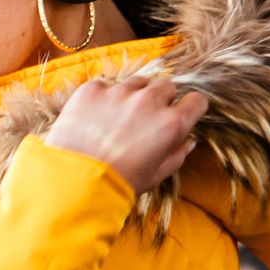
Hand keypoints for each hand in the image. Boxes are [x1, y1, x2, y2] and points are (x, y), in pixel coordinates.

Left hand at [42, 73, 209, 197]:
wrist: (74, 184)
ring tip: (118, 120)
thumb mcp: (156, 176)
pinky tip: (94, 120)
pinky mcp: (92, 90)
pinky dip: (103, 100)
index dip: (189, 109)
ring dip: (133, 96)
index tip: (182, 114)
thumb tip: (186, 141)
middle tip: (145, 121)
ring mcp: (119, 92)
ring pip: (137, 83)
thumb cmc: (118, 185)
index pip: (196, 101)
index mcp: (170, 124)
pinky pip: (105, 87)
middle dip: (160, 101)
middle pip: (166, 87)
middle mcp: (149, 101)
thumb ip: (177, 155)